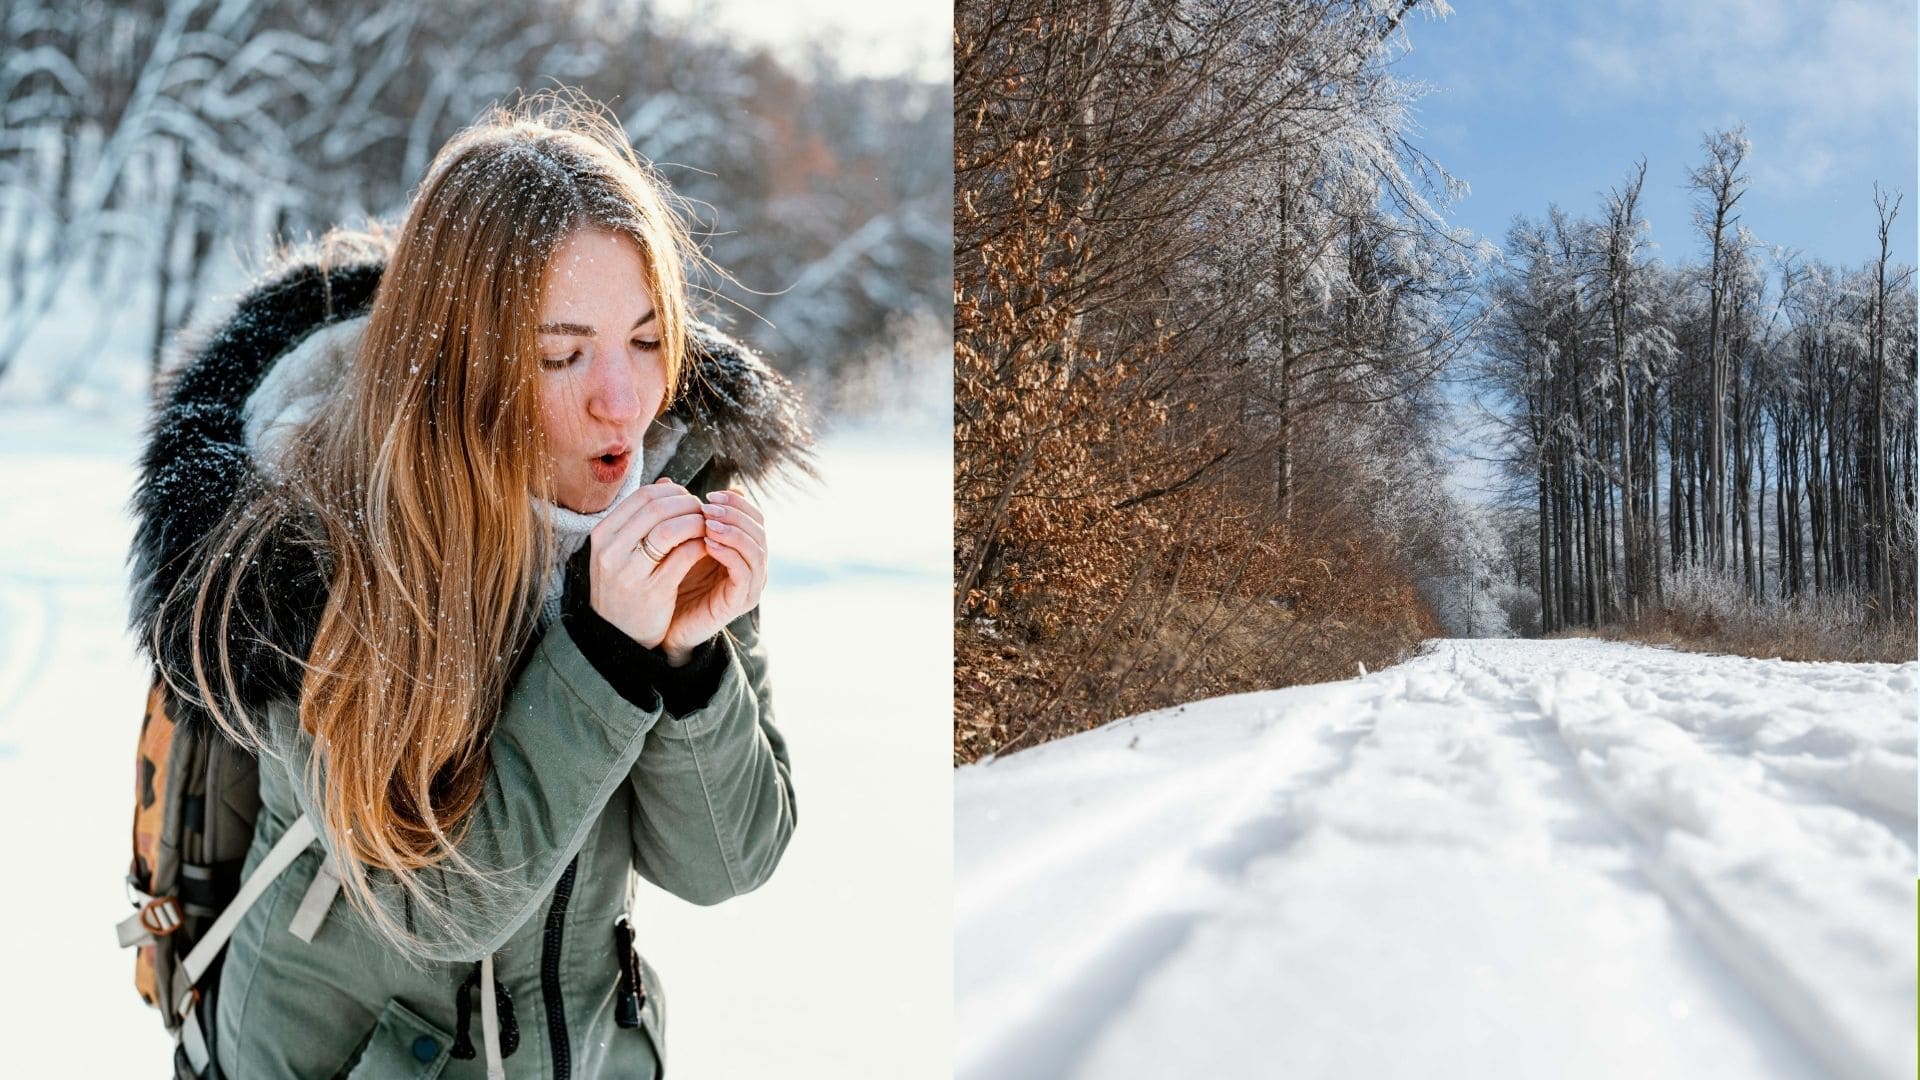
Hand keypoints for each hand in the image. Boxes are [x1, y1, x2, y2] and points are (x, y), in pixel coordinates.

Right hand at [586, 481, 709, 654]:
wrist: (617, 636)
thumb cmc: (624, 586)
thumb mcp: (620, 550)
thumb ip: (640, 517)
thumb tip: (667, 482)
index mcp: (602, 534)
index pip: (643, 496)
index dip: (673, 493)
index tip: (689, 501)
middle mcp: (611, 550)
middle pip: (657, 507)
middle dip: (688, 505)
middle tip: (705, 513)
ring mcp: (630, 572)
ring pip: (671, 529)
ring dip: (696, 523)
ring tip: (708, 528)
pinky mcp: (653, 591)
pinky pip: (684, 556)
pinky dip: (702, 546)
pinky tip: (709, 548)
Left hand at [659, 489, 767, 663]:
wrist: (663, 624)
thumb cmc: (669, 580)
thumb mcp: (676, 541)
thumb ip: (678, 515)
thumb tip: (666, 480)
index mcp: (742, 548)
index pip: (754, 516)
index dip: (736, 502)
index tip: (710, 494)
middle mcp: (752, 564)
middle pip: (760, 529)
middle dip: (736, 513)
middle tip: (709, 505)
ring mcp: (750, 584)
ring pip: (757, 548)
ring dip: (734, 531)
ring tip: (708, 522)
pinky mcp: (740, 601)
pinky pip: (745, 571)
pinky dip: (730, 553)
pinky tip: (709, 543)